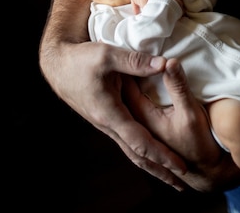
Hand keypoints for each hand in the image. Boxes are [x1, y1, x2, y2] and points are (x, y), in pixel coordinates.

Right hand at [40, 41, 188, 190]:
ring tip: (168, 174)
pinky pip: (124, 140)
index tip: (180, 166)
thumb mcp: (107, 55)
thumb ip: (136, 61)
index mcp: (110, 113)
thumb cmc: (80, 59)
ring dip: (150, 163)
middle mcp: (107, 124)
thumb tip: (164, 65)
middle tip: (181, 184)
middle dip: (159, 170)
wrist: (57, 65)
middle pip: (137, 155)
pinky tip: (147, 152)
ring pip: (130, 149)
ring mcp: (104, 123)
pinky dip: (140, 150)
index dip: (162, 155)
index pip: (140, 142)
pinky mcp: (104, 117)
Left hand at [124, 58, 239, 191]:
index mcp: (143, 118)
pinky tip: (141, 83)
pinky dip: (136, 94)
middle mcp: (139, 123)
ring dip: (130, 84)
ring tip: (130, 63)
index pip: (128, 86)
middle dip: (125, 73)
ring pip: (131, 100)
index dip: (128, 67)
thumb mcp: (191, 112)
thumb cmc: (200, 142)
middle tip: (124, 50)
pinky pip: (137, 107)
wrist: (209, 169)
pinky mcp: (152, 130)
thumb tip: (168, 61)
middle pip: (126, 92)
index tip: (127, 47)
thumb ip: (178, 86)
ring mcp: (145, 127)